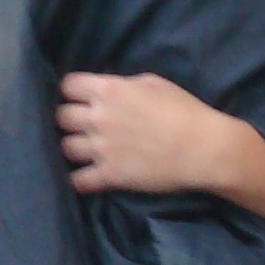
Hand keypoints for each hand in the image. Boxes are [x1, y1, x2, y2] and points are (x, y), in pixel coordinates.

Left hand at [54, 72, 236, 196]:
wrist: (203, 148)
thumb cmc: (184, 110)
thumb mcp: (152, 83)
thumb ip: (122, 86)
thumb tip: (108, 92)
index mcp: (108, 91)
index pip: (67, 86)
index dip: (72, 91)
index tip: (79, 98)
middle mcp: (98, 118)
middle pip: (61, 117)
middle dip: (69, 119)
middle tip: (80, 124)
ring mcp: (100, 149)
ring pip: (64, 147)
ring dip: (72, 147)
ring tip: (83, 149)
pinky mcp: (109, 176)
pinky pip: (77, 180)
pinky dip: (77, 179)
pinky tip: (84, 175)